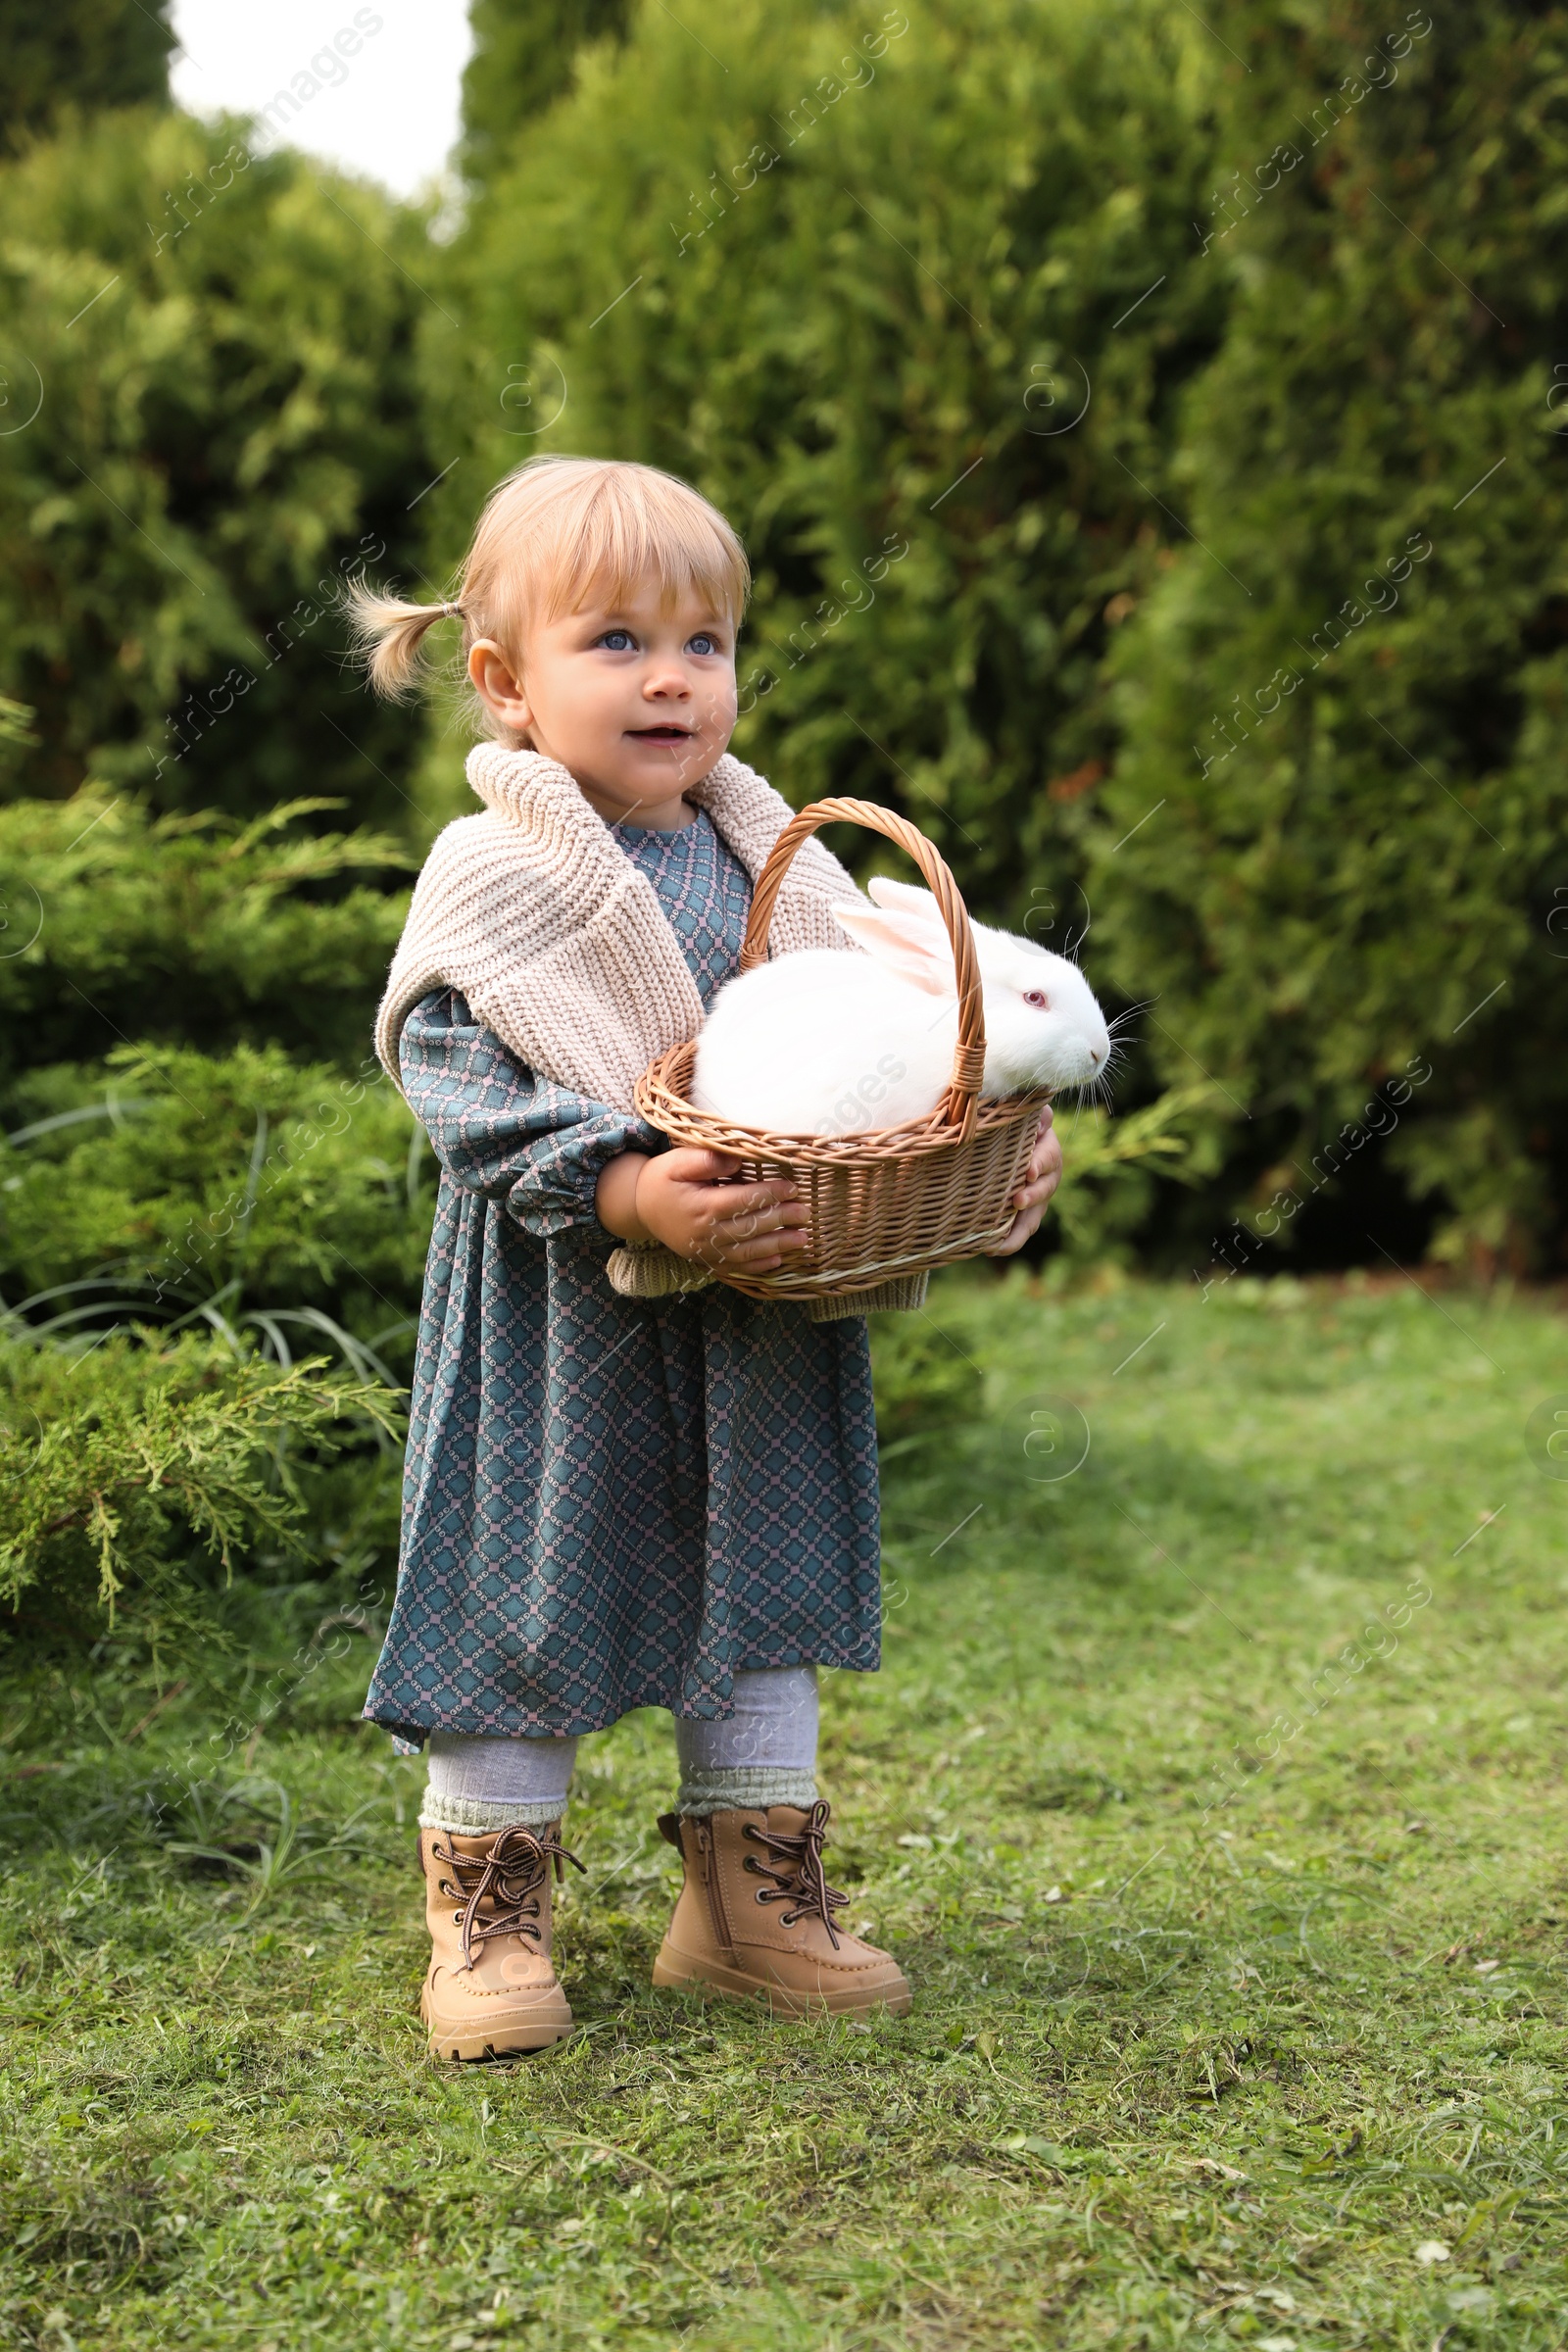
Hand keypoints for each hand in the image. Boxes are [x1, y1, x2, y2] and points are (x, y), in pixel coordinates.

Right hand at [595, 1147, 810, 1275]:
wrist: (639, 1207)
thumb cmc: (662, 1179)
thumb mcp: (677, 1161)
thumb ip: (707, 1159)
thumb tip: (738, 1159)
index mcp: (702, 1206)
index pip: (744, 1200)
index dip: (770, 1194)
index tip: (793, 1187)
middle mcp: (705, 1233)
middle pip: (750, 1227)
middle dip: (781, 1220)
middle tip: (805, 1213)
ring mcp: (705, 1251)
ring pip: (748, 1251)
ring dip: (778, 1246)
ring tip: (803, 1239)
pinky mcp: (705, 1260)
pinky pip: (736, 1267)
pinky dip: (758, 1266)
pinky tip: (778, 1261)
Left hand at [987, 1106, 1062, 1256]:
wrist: (1009, 1143)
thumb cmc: (1014, 1125)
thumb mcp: (1023, 1114)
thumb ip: (1032, 1112)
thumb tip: (1041, 1114)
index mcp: (1048, 1150)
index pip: (1048, 1156)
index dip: (1040, 1164)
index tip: (1029, 1171)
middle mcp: (1047, 1177)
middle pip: (1044, 1190)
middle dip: (1032, 1196)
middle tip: (1017, 1200)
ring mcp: (1036, 1199)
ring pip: (1033, 1218)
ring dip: (1019, 1230)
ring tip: (1000, 1242)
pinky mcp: (1023, 1215)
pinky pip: (1020, 1231)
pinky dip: (1008, 1241)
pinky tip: (989, 1249)